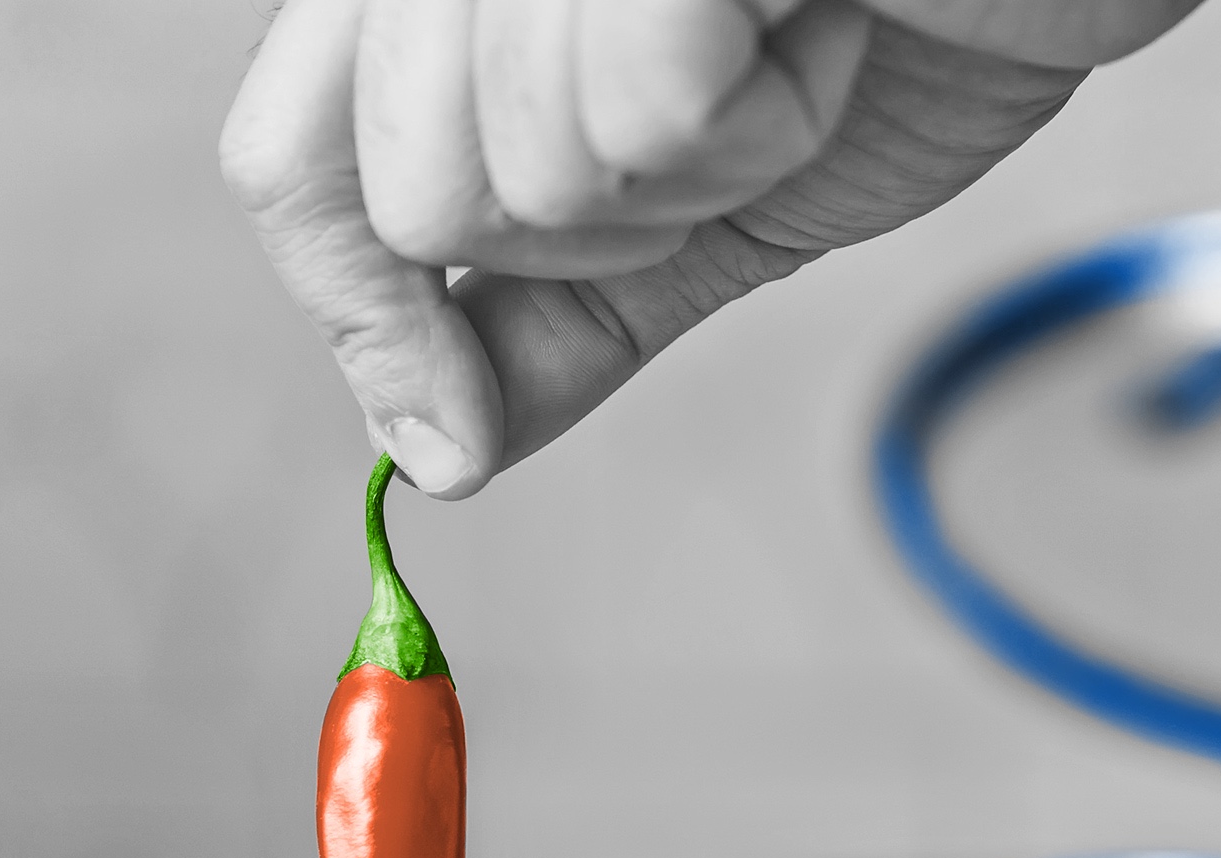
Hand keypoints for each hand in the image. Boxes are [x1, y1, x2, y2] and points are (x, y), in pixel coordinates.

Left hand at [220, 0, 1203, 498]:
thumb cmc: (926, 26)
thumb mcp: (721, 208)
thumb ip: (574, 319)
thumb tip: (441, 451)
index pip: (293, 161)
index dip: (357, 314)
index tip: (447, 438)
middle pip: (415, 202)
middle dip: (606, 232)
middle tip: (739, 123)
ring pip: (519, 174)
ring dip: (709, 167)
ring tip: (804, 46)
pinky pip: (633, 112)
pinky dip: (768, 118)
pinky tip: (831, 25)